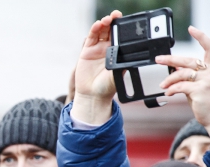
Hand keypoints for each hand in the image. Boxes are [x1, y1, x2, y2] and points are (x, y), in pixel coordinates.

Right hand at [71, 10, 121, 124]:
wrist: (93, 95)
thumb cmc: (107, 87)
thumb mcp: (119, 73)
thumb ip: (124, 63)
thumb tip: (134, 55)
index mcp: (118, 53)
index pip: (121, 36)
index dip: (123, 27)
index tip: (126, 21)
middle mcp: (108, 49)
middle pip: (111, 30)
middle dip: (114, 21)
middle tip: (116, 16)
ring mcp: (97, 49)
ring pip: (101, 32)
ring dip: (104, 23)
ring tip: (106, 20)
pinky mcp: (86, 52)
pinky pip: (91, 38)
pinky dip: (94, 30)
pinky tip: (97, 25)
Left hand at [157, 26, 209, 130]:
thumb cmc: (205, 102)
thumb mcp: (197, 85)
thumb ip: (188, 76)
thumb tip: (175, 67)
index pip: (209, 48)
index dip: (201, 37)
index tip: (191, 28)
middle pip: (189, 60)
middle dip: (171, 59)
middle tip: (158, 59)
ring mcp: (208, 80)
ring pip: (182, 73)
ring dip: (169, 79)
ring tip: (163, 85)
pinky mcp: (202, 89)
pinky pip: (181, 86)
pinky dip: (172, 89)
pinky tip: (168, 93)